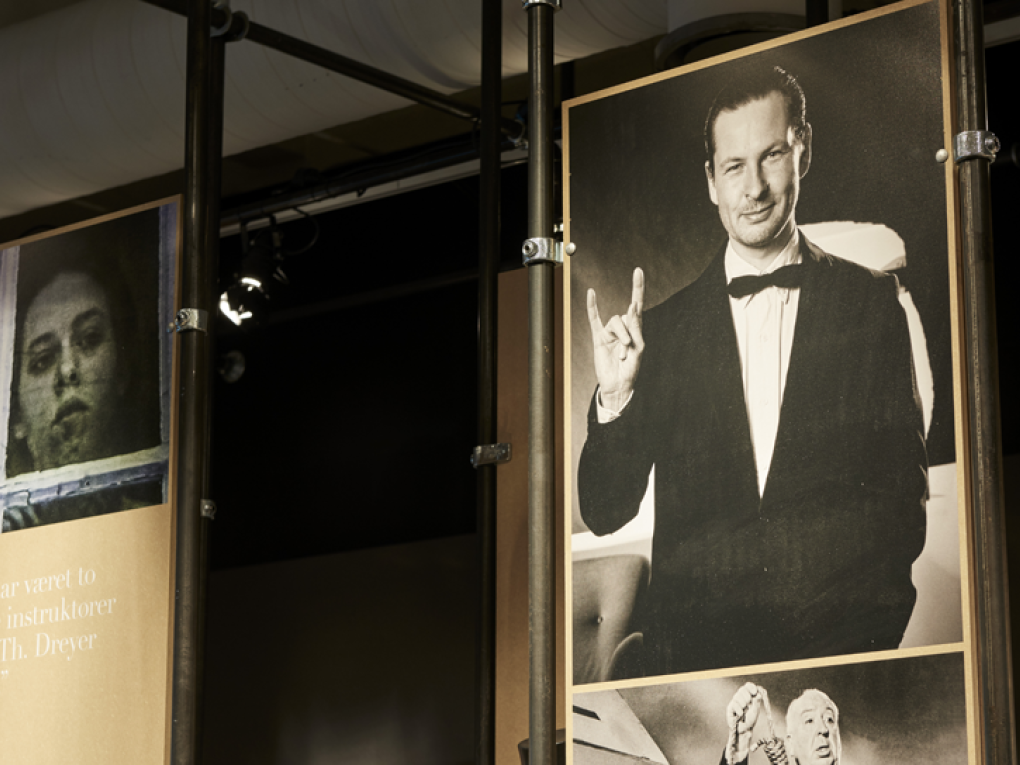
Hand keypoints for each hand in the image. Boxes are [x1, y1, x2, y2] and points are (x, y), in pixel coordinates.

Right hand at [587, 268, 643, 411]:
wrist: (618, 385)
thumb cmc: (631, 369)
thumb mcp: (639, 348)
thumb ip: (636, 327)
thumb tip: (631, 306)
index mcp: (636, 328)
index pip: (637, 304)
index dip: (638, 287)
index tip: (638, 271)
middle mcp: (623, 327)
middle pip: (625, 318)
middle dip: (628, 334)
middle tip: (628, 349)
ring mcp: (610, 332)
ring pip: (615, 322)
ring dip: (620, 337)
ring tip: (621, 353)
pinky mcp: (599, 337)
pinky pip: (594, 318)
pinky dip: (592, 306)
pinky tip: (591, 293)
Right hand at [725, 683, 762, 764]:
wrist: (744, 730)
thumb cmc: (750, 720)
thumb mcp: (756, 711)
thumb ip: (756, 703)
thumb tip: (759, 695)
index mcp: (748, 696)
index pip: (748, 686)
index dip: (750, 687)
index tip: (754, 692)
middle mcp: (741, 697)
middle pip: (742, 689)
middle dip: (747, 696)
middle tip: (749, 703)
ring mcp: (735, 702)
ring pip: (737, 696)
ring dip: (743, 703)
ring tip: (745, 711)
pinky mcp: (730, 707)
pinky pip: (734, 704)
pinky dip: (739, 710)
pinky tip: (740, 715)